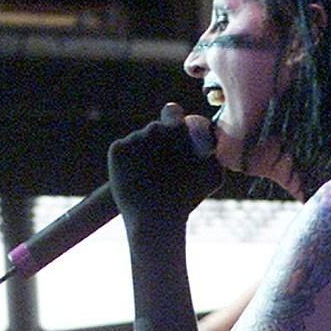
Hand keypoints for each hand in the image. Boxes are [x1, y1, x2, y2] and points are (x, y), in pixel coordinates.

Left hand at [108, 104, 218, 225]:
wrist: (154, 219)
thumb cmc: (187, 199)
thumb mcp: (213, 175)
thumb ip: (214, 152)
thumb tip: (212, 142)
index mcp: (177, 129)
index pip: (172, 111)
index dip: (173, 120)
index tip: (174, 132)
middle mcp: (153, 128)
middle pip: (155, 128)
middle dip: (159, 142)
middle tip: (163, 165)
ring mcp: (132, 138)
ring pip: (138, 141)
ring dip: (144, 153)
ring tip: (150, 178)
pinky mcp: (116, 150)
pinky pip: (124, 151)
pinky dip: (128, 163)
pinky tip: (136, 179)